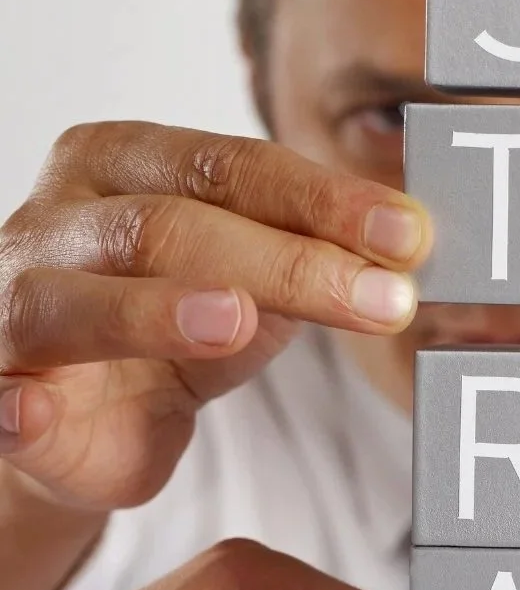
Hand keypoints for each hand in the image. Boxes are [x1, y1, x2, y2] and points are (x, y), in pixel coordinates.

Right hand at [0, 123, 429, 589]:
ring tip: (235, 323)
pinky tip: (39, 414)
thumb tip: (408, 253)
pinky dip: (16, 407)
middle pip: (168, 225)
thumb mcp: (248, 291)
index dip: (322, 199)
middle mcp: (58, 219)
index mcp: (122, 165)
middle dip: (285, 262)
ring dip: (153, 311)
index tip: (410, 235)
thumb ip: (308, 266)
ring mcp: (10, 303)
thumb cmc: (163, 335)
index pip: (229, 166)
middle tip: (383, 300)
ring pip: (72, 299)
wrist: (68, 424)